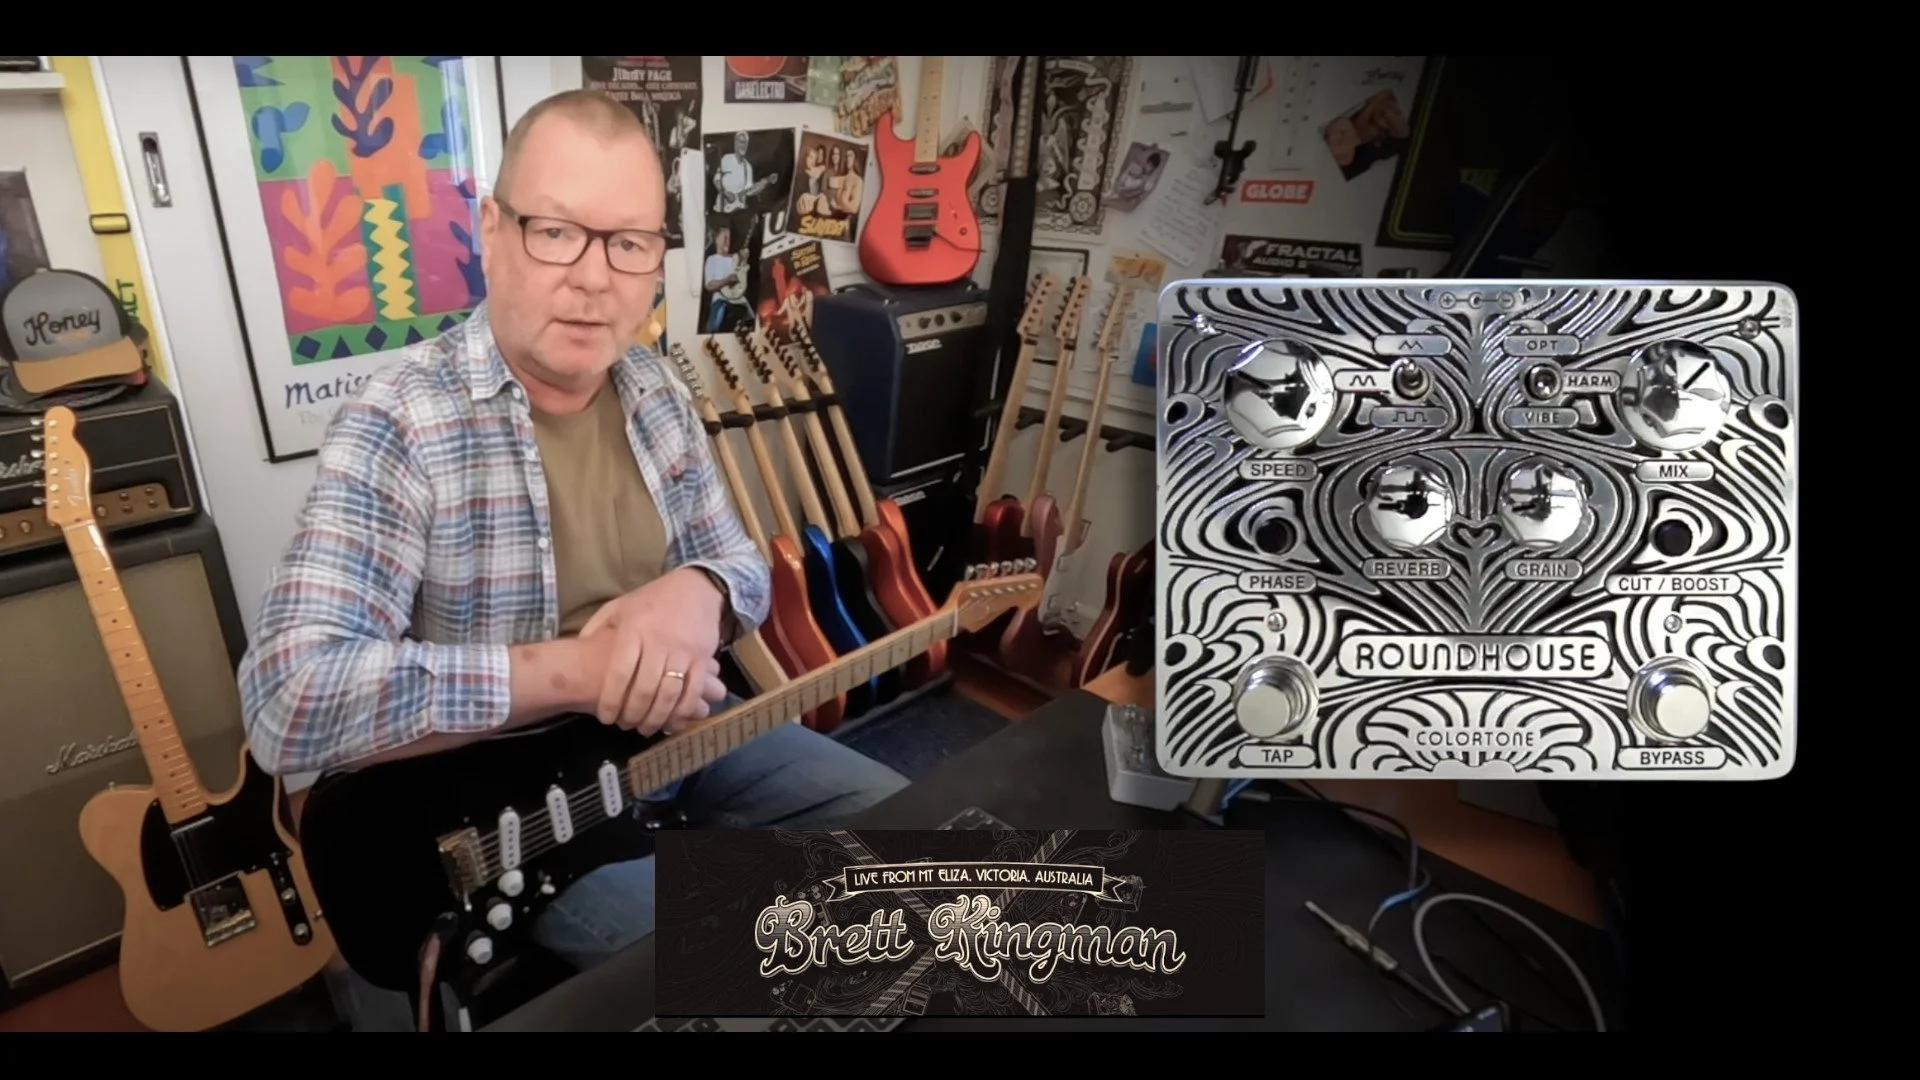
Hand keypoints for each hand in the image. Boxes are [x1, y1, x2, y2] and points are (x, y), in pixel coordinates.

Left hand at [581, 568, 729, 735]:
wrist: (696, 588)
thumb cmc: (652, 600)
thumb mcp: (619, 607)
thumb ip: (597, 627)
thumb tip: (578, 648)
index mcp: (634, 630)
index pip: (620, 674)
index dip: (611, 701)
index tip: (606, 717)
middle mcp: (659, 642)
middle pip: (644, 690)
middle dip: (633, 715)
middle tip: (625, 726)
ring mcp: (684, 651)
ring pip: (669, 695)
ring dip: (656, 718)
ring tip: (646, 728)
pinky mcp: (704, 658)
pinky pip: (693, 691)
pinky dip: (682, 712)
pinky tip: (673, 722)